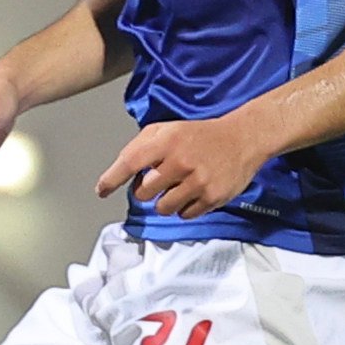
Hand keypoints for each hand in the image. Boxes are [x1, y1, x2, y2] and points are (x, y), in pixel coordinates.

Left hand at [96, 112, 267, 218]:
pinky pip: (185, 215)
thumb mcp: (167, 129)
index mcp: (167, 140)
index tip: (101, 190)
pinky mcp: (213, 197)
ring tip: (178, 185)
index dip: (111, 179)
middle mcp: (181, 161)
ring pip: (163, 208)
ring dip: (165, 201)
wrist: (243, 138)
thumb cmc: (199, 135)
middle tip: (161, 179)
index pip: (130, 162)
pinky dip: (185, 208)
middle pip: (143, 193)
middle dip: (147, 189)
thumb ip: (141, 146)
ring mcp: (198, 181)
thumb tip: (119, 172)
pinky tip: (194, 192)